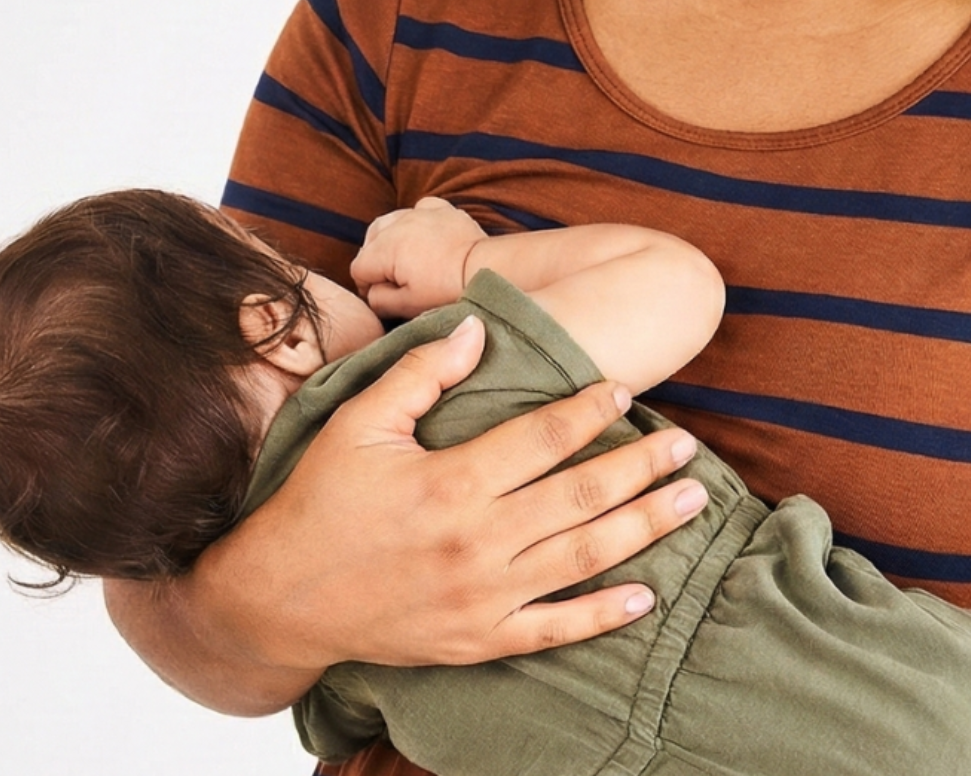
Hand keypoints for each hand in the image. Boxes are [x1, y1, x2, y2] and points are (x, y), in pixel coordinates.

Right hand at [187, 316, 705, 690]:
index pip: (541, 438)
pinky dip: (603, 614)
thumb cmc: (320, 500)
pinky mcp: (479, 641)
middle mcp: (476, 542)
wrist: (281, 599)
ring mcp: (483, 599)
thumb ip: (421, 373)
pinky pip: (554, 630)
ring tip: (690, 502)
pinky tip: (645, 595)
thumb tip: (479, 330)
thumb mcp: (359, 423)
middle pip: (580, 496)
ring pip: (582, 558)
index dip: (589, 411)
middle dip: (641, 467)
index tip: (625, 390)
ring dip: (643, 528)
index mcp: (450, 483)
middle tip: (688, 445)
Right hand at [351, 196, 487, 316]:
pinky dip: (416, 222)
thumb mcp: (407, 306)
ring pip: (390, 222)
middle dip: (377, 261)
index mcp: (384, 249)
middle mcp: (397, 224)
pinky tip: (424, 238)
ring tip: (406, 261)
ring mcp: (419, 212)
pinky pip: (418, 209)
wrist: (487, 269)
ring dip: (392, 240)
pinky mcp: (440, 208)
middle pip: (370, 242)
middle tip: (395, 280)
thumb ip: (379, 300)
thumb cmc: (447, 291)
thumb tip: (372, 292)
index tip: (384, 296)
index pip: (358, 268)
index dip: (367, 287)